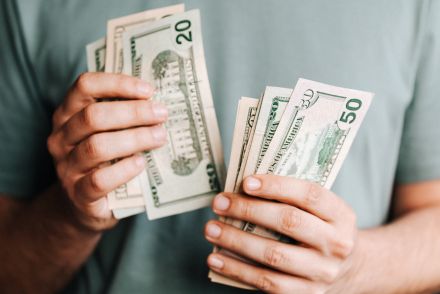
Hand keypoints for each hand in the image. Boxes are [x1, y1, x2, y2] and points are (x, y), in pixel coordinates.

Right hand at [47, 73, 167, 230]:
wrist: (85, 206)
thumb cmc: (104, 161)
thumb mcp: (108, 134)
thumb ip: (124, 116)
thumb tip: (159, 102)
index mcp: (68, 114)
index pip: (85, 86)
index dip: (117, 84)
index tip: (148, 90)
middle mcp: (61, 138)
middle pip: (93, 116)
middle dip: (133, 112)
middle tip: (161, 114)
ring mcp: (67, 167)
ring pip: (96, 147)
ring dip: (134, 139)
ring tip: (160, 137)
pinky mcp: (78, 195)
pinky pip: (99, 180)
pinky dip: (124, 170)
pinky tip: (141, 163)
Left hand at [205, 175, 357, 292]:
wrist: (350, 270)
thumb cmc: (322, 231)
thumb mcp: (322, 212)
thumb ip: (293, 199)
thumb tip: (243, 189)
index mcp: (341, 215)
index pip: (309, 194)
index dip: (276, 186)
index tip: (246, 182)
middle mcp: (336, 244)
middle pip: (288, 222)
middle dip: (248, 210)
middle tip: (219, 203)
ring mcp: (322, 272)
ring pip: (273, 255)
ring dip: (236, 241)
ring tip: (211, 229)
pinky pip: (267, 282)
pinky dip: (237, 270)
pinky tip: (216, 258)